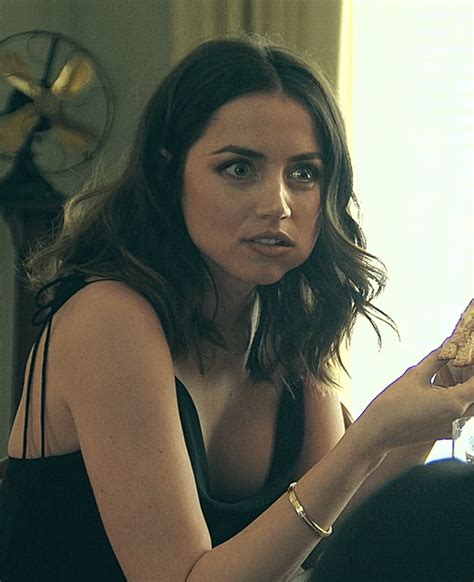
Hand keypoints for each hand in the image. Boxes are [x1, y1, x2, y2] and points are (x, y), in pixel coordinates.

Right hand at [359, 346, 473, 452]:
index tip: (468, 355)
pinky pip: (461, 414)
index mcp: (454, 402)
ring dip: (464, 387)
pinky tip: (442, 387)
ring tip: (448, 373)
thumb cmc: (392, 405)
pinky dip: (457, 399)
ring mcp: (454, 428)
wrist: (378, 432)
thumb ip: (438, 359)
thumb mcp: (415, 375)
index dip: (473, 366)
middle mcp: (459, 418)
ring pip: (471, 404)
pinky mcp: (446, 432)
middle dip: (470, 377)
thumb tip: (450, 344)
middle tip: (461, 361)